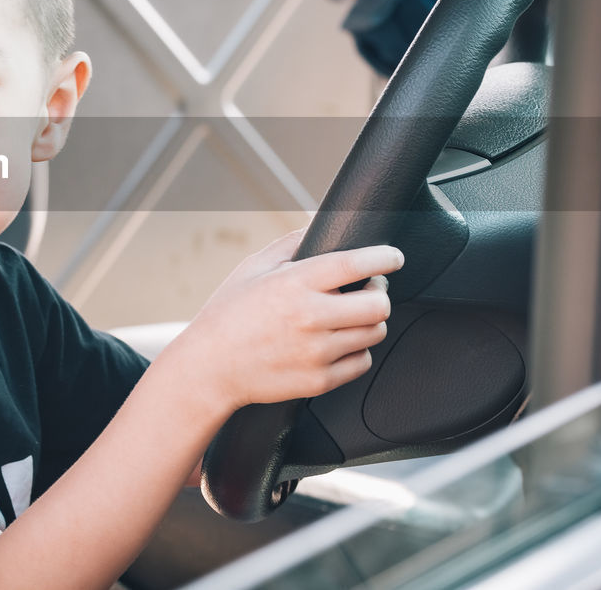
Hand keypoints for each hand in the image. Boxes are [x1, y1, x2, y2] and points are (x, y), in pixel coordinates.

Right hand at [176, 229, 401, 409]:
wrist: (208, 367)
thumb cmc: (228, 313)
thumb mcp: (252, 268)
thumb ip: (290, 243)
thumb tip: (318, 221)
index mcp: (294, 283)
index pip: (355, 265)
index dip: (384, 257)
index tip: (392, 256)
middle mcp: (309, 317)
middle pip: (378, 304)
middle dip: (379, 293)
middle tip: (368, 289)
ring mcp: (317, 352)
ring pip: (374, 333)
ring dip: (369, 321)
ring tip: (350, 316)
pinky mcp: (319, 380)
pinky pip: (361, 362)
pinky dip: (356, 350)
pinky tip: (338, 342)